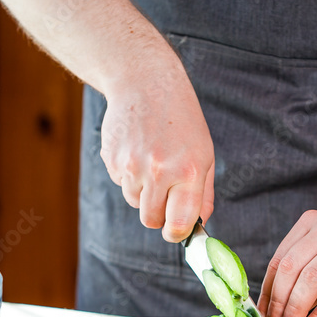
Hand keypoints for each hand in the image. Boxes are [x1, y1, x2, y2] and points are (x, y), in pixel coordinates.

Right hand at [100, 66, 215, 241]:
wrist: (145, 83)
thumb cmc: (181, 120)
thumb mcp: (204, 153)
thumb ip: (203, 193)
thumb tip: (199, 224)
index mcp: (188, 172)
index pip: (178, 224)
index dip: (176, 234)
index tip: (176, 232)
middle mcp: (159, 172)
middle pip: (151, 220)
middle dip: (158, 215)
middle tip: (166, 194)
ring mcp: (131, 166)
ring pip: (135, 202)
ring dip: (143, 191)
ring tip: (153, 160)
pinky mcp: (112, 159)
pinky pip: (121, 183)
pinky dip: (129, 175)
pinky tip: (137, 149)